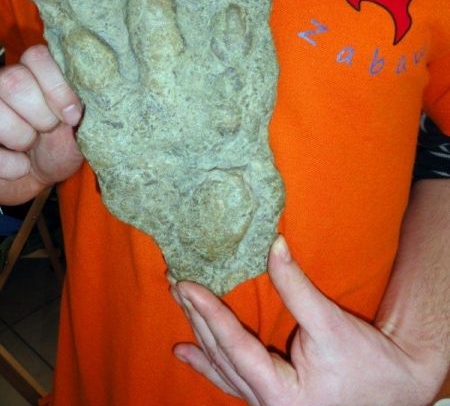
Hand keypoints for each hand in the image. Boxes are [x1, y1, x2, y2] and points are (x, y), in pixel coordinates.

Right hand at [0, 44, 82, 203]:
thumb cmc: (62, 142)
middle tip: (50, 129)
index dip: (56, 88)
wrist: (37, 173)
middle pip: (14, 81)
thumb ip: (86, 106)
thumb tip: (101, 95)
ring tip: (32, 144)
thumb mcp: (81, 126)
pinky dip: (9, 164)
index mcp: (34, 69)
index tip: (73, 116)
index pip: (37, 56)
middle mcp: (4, 79)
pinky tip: (21, 166)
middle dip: (40, 114)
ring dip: (22, 137)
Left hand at [171, 236, 436, 405]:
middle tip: (177, 285)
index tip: (186, 285)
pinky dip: (207, 363)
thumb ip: (296, 286)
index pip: (233, 345)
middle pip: (222, 355)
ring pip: (222, 366)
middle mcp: (267, 404)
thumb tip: (274, 244)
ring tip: (178, 310)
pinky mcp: (271, 396)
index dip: (208, 312)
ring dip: (200, 334)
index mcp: (279, 393)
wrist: (396, 385)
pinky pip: (230, 379)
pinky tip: (185, 352)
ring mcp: (266, 403)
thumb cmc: (367, 360)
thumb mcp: (328, 322)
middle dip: (198, 318)